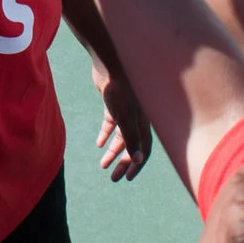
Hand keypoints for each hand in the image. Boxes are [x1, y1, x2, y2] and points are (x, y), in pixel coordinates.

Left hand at [90, 56, 152, 181]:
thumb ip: (132, 138)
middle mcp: (138, 118)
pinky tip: (98, 144)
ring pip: (121, 136)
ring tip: (103, 165)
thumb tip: (139, 160)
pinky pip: (111, 124)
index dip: (136, 164)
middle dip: (123, 162)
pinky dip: (105, 134)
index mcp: (144, 122)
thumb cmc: (121, 89)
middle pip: (132, 145)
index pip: (144, 149)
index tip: (126, 178)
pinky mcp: (113, 104)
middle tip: (113, 178)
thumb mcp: (126, 116)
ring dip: (112, 151)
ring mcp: (126, 111)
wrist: (108, 64)